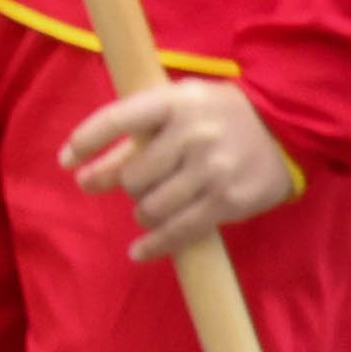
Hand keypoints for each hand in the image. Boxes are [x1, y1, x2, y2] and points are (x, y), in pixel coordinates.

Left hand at [58, 76, 304, 259]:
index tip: (66, 162)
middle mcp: (193, 133)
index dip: (85, 141)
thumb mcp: (177, 108)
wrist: (285, 128)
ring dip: (143, 212)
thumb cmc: (218, 116)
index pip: (115, 119)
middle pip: (133, 175)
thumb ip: (132, 135)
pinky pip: (180, 231)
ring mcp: (212, 169)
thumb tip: (80, 170)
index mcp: (174, 101)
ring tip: (150, 208)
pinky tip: (140, 250)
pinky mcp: (229, 201)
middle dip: (128, 185)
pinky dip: (155, 245)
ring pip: (151, 205)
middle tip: (140, 185)